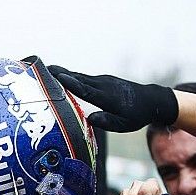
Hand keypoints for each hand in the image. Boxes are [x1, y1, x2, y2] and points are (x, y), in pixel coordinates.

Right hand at [48, 66, 178, 131]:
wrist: (151, 100)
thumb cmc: (136, 115)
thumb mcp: (124, 125)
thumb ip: (107, 121)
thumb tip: (89, 119)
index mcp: (108, 97)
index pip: (86, 90)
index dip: (71, 84)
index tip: (59, 76)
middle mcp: (104, 85)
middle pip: (79, 79)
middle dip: (62, 74)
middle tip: (43, 69)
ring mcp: (103, 81)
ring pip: (80, 77)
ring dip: (64, 73)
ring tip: (47, 70)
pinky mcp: (102, 81)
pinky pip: (84, 78)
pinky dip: (72, 76)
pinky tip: (62, 76)